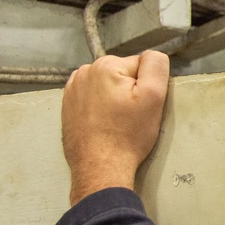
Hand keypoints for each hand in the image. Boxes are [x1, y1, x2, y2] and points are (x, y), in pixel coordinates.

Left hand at [61, 50, 169, 205]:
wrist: (100, 168)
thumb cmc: (126, 136)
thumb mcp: (154, 97)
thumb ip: (156, 66)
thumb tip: (153, 55)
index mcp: (105, 66)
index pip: (140, 66)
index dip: (146, 87)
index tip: (140, 107)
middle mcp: (84, 73)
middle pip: (122, 75)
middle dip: (129, 92)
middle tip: (130, 117)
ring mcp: (73, 90)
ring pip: (108, 88)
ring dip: (115, 101)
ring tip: (117, 123)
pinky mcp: (68, 107)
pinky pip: (94, 100)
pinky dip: (101, 109)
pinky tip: (105, 125)